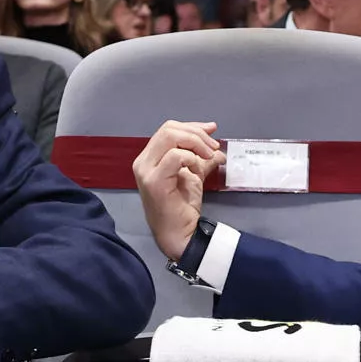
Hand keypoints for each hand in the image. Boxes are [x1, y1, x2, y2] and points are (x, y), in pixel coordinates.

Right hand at [132, 121, 224, 260]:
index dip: (192, 126)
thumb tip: (217, 149)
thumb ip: (202, 160)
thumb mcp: (194, 176)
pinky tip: (198, 170)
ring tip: (209, 156)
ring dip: (196, 143)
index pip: (168, 130)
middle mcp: (143, 162)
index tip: (212, 131)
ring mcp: (146, 171)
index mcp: (150, 158)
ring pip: (170, 137)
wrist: (180, 234)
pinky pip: (175, 156)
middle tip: (213, 147)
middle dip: (196, 133)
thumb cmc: (182, 208)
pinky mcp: (154, 181)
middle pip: (168, 129)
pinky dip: (192, 158)